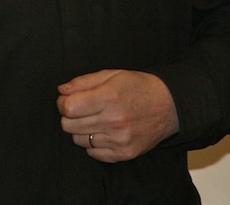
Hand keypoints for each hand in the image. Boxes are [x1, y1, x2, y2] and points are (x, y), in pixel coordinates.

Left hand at [57, 69, 179, 162]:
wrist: (168, 106)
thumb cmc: (137, 86)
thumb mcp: (111, 75)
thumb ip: (83, 82)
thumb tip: (61, 91)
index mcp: (109, 97)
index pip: (69, 108)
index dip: (62, 103)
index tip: (67, 99)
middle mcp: (114, 121)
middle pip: (70, 125)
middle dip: (69, 115)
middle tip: (80, 108)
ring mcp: (120, 140)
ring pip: (79, 140)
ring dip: (81, 129)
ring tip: (95, 118)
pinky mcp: (124, 154)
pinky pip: (93, 153)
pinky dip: (93, 143)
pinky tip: (103, 131)